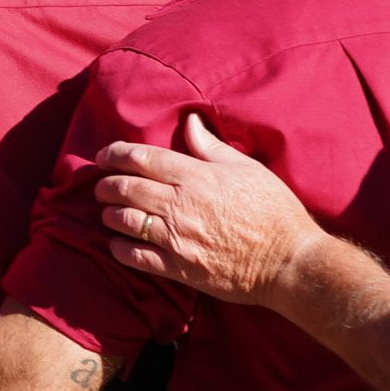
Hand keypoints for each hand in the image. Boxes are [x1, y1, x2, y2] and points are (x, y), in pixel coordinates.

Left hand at [93, 115, 327, 308]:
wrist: (289, 261)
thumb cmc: (273, 210)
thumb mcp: (245, 169)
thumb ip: (210, 147)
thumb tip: (189, 121)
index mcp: (195, 176)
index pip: (141, 158)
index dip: (115, 154)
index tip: (104, 156)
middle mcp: (179, 205)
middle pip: (126, 188)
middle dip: (106, 184)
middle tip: (101, 185)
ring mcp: (177, 239)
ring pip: (125, 221)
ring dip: (110, 214)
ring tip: (108, 212)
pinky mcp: (179, 269)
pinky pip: (137, 257)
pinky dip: (119, 248)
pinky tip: (117, 243)